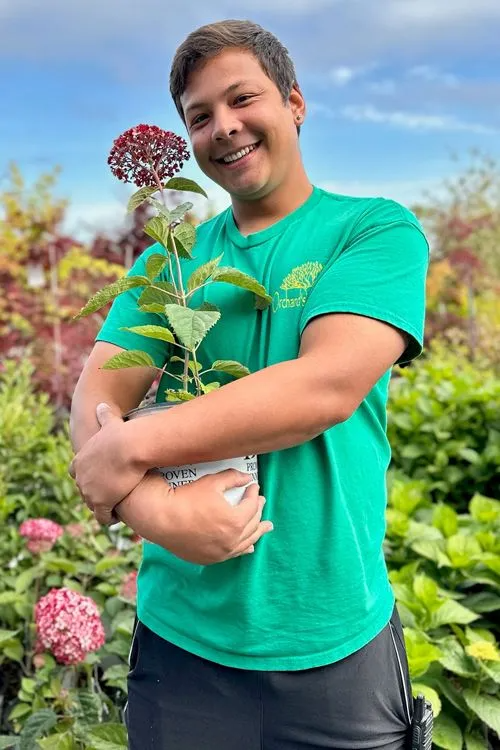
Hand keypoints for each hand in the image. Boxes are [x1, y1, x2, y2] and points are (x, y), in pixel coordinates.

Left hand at [69, 403, 145, 524]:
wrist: (128, 448)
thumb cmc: (121, 434)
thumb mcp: (108, 422)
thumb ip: (103, 415)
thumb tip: (101, 404)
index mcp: (79, 461)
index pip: (76, 473)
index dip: (87, 476)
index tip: (100, 477)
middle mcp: (80, 479)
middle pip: (84, 491)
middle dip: (95, 493)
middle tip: (110, 493)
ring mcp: (89, 492)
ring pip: (92, 506)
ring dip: (103, 508)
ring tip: (116, 507)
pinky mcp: (101, 503)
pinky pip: (103, 517)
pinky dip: (110, 518)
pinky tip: (119, 516)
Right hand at [116, 468, 273, 564]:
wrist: (161, 518)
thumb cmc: (186, 498)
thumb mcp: (212, 482)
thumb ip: (233, 478)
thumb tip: (248, 478)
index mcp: (235, 521)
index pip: (251, 506)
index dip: (254, 494)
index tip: (253, 487)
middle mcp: (231, 540)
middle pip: (252, 524)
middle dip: (258, 511)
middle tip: (261, 502)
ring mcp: (221, 552)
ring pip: (246, 542)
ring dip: (257, 532)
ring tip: (267, 527)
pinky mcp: (210, 558)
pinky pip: (232, 554)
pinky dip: (243, 548)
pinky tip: (249, 547)